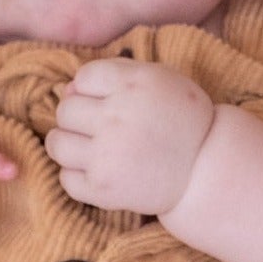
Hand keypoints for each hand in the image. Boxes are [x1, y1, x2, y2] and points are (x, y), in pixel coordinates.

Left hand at [45, 59, 214, 214]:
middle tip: (101, 129)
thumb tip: (67, 89)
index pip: (82, 78)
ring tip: (91, 149)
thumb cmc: (181, 119)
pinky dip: (77, 175)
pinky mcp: (103, 188)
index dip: (90, 90)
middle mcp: (116, 117)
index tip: (109, 103)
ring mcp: (107, 155)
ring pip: (56, 143)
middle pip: (65, 110)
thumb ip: (116, 72)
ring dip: (68, 145)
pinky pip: (66, 178)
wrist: (205, 169)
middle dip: (79, 117)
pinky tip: (98, 171)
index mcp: (132, 84)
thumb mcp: (159, 79)